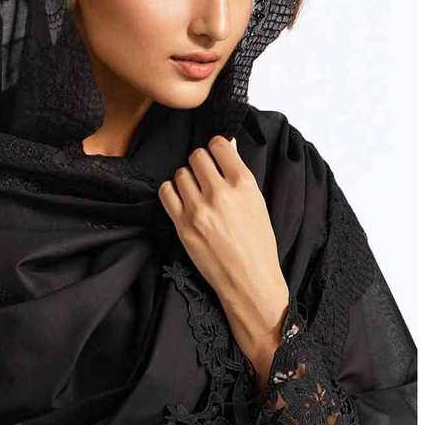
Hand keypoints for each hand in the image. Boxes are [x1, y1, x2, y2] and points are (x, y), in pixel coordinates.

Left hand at [158, 135, 289, 377]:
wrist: (249, 280)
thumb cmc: (258, 243)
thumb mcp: (258, 203)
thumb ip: (238, 175)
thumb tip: (226, 145)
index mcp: (244, 183)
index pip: (219, 144)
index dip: (216, 147)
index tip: (215, 156)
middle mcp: (220, 193)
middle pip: (196, 156)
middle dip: (199, 163)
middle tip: (204, 176)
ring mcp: (198, 209)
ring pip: (180, 174)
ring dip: (185, 179)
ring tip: (194, 193)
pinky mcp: (182, 225)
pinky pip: (166, 192)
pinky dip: (171, 192)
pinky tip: (181, 200)